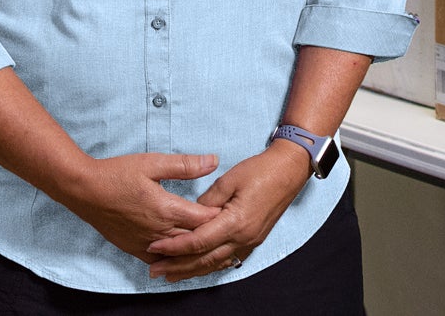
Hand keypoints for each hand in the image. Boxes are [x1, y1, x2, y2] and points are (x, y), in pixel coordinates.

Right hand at [59, 152, 222, 263]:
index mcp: (166, 209)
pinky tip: (183, 257)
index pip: (203, 218)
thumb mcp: (152, 162)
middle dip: (212, 234)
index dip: (220, 215)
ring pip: (179, 254)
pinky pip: (160, 261)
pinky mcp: (134, 248)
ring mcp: (145, 243)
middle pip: (194, 240)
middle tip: (229, 229)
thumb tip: (214, 161)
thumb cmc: (117, 173)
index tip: (233, 210)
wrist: (84, 190)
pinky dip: (174, 259)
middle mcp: (158, 231)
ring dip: (195, 249)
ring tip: (213, 245)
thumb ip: (185, 165)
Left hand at [145, 140, 312, 281]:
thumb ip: (207, 200)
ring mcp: (250, 242)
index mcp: (235, 222)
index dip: (174, 246)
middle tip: (155, 270)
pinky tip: (198, 268)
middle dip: (178, 266)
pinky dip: (210, 266)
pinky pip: (228, 260)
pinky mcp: (254, 240)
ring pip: (215, 264)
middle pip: (204, 259)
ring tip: (171, 275)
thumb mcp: (229, 179)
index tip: (155, 246)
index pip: (198, 241)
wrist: (289, 171)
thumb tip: (191, 215)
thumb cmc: (260, 170)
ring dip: (192, 271)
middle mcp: (243, 237)